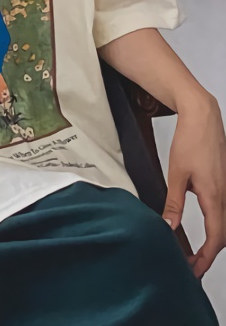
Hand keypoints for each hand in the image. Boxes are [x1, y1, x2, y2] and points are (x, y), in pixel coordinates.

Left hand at [163, 95, 225, 277]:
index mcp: (215, 197)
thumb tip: (168, 226)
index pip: (215, 238)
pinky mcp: (222, 182)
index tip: (193, 270)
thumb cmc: (190, 142)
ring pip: (223, 223)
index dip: (205, 258)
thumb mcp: (176, 174)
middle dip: (207, 254)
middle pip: (222, 235)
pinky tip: (200, 228)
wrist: (202, 118)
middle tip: (190, 267)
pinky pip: (221, 211)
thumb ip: (174, 202)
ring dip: (211, 241)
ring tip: (192, 252)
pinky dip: (213, 226)